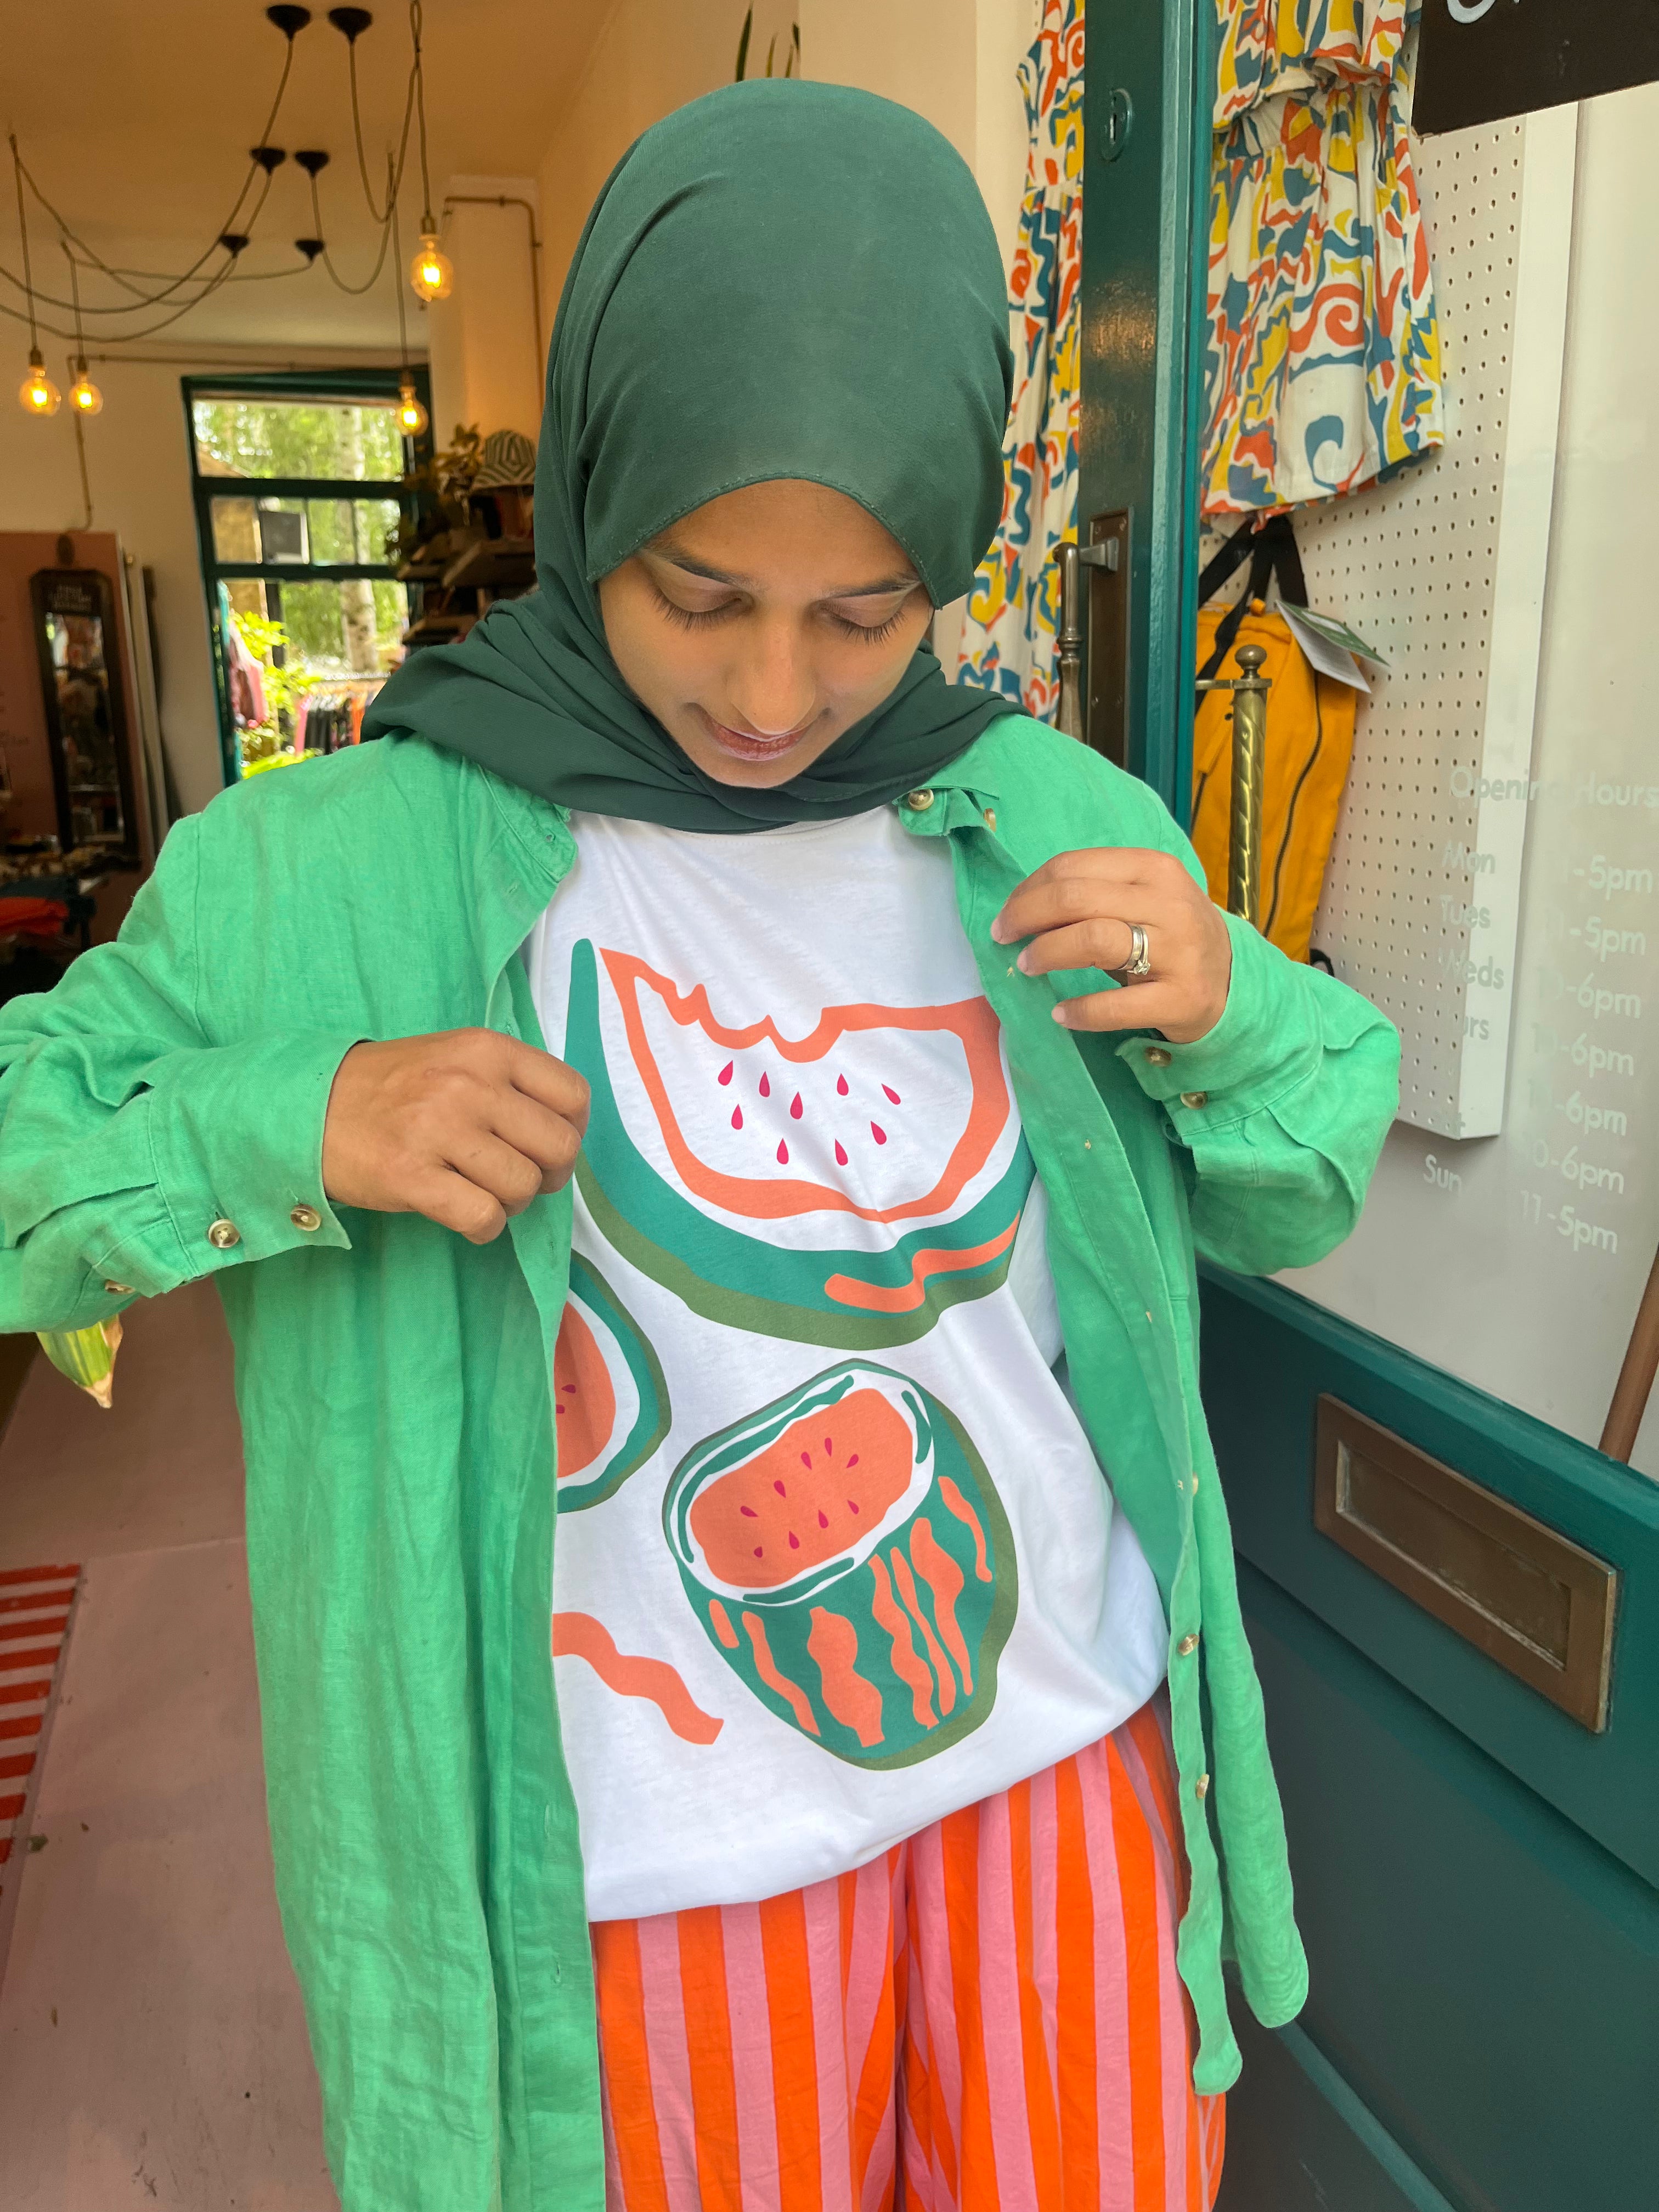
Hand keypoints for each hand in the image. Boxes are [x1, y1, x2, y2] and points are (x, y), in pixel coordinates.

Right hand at [321, 1029, 589, 1244]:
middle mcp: (469, 1084)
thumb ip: (510, 1082)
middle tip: (516, 1177)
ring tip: (480, 1191)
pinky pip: (483, 1218)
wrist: (308, 1108)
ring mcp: (439, 1129)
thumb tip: (564, 1132)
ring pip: (524, 1187)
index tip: (545, 1145)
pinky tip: (462, 1213)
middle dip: (548, 1174)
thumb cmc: (391, 1088)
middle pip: (558, 1147)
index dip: (572, 1131)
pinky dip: (483, 1227)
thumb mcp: (455, 1058)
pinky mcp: (411, 1176)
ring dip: (510, 1202)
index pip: (573, 1095)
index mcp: (486, 1050)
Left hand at [991, 847, 1232, 1042]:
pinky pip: (1118, 1005)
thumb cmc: (1171, 937)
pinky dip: (1080, 1011)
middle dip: (1027, 917)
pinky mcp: (1183, 999)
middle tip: (1004, 938)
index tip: (1008, 914)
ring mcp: (1179, 952)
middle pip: (1076, 897)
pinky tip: (1062, 1015)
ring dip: (1047, 953)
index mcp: (1154, 868)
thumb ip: (1094, 894)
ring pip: (1093, 939)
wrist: (1233, 983)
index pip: (1073, 867)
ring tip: (1027, 966)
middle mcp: (1169, 904)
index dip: (1028, 890)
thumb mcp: (1142, 899)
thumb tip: (1022, 907)